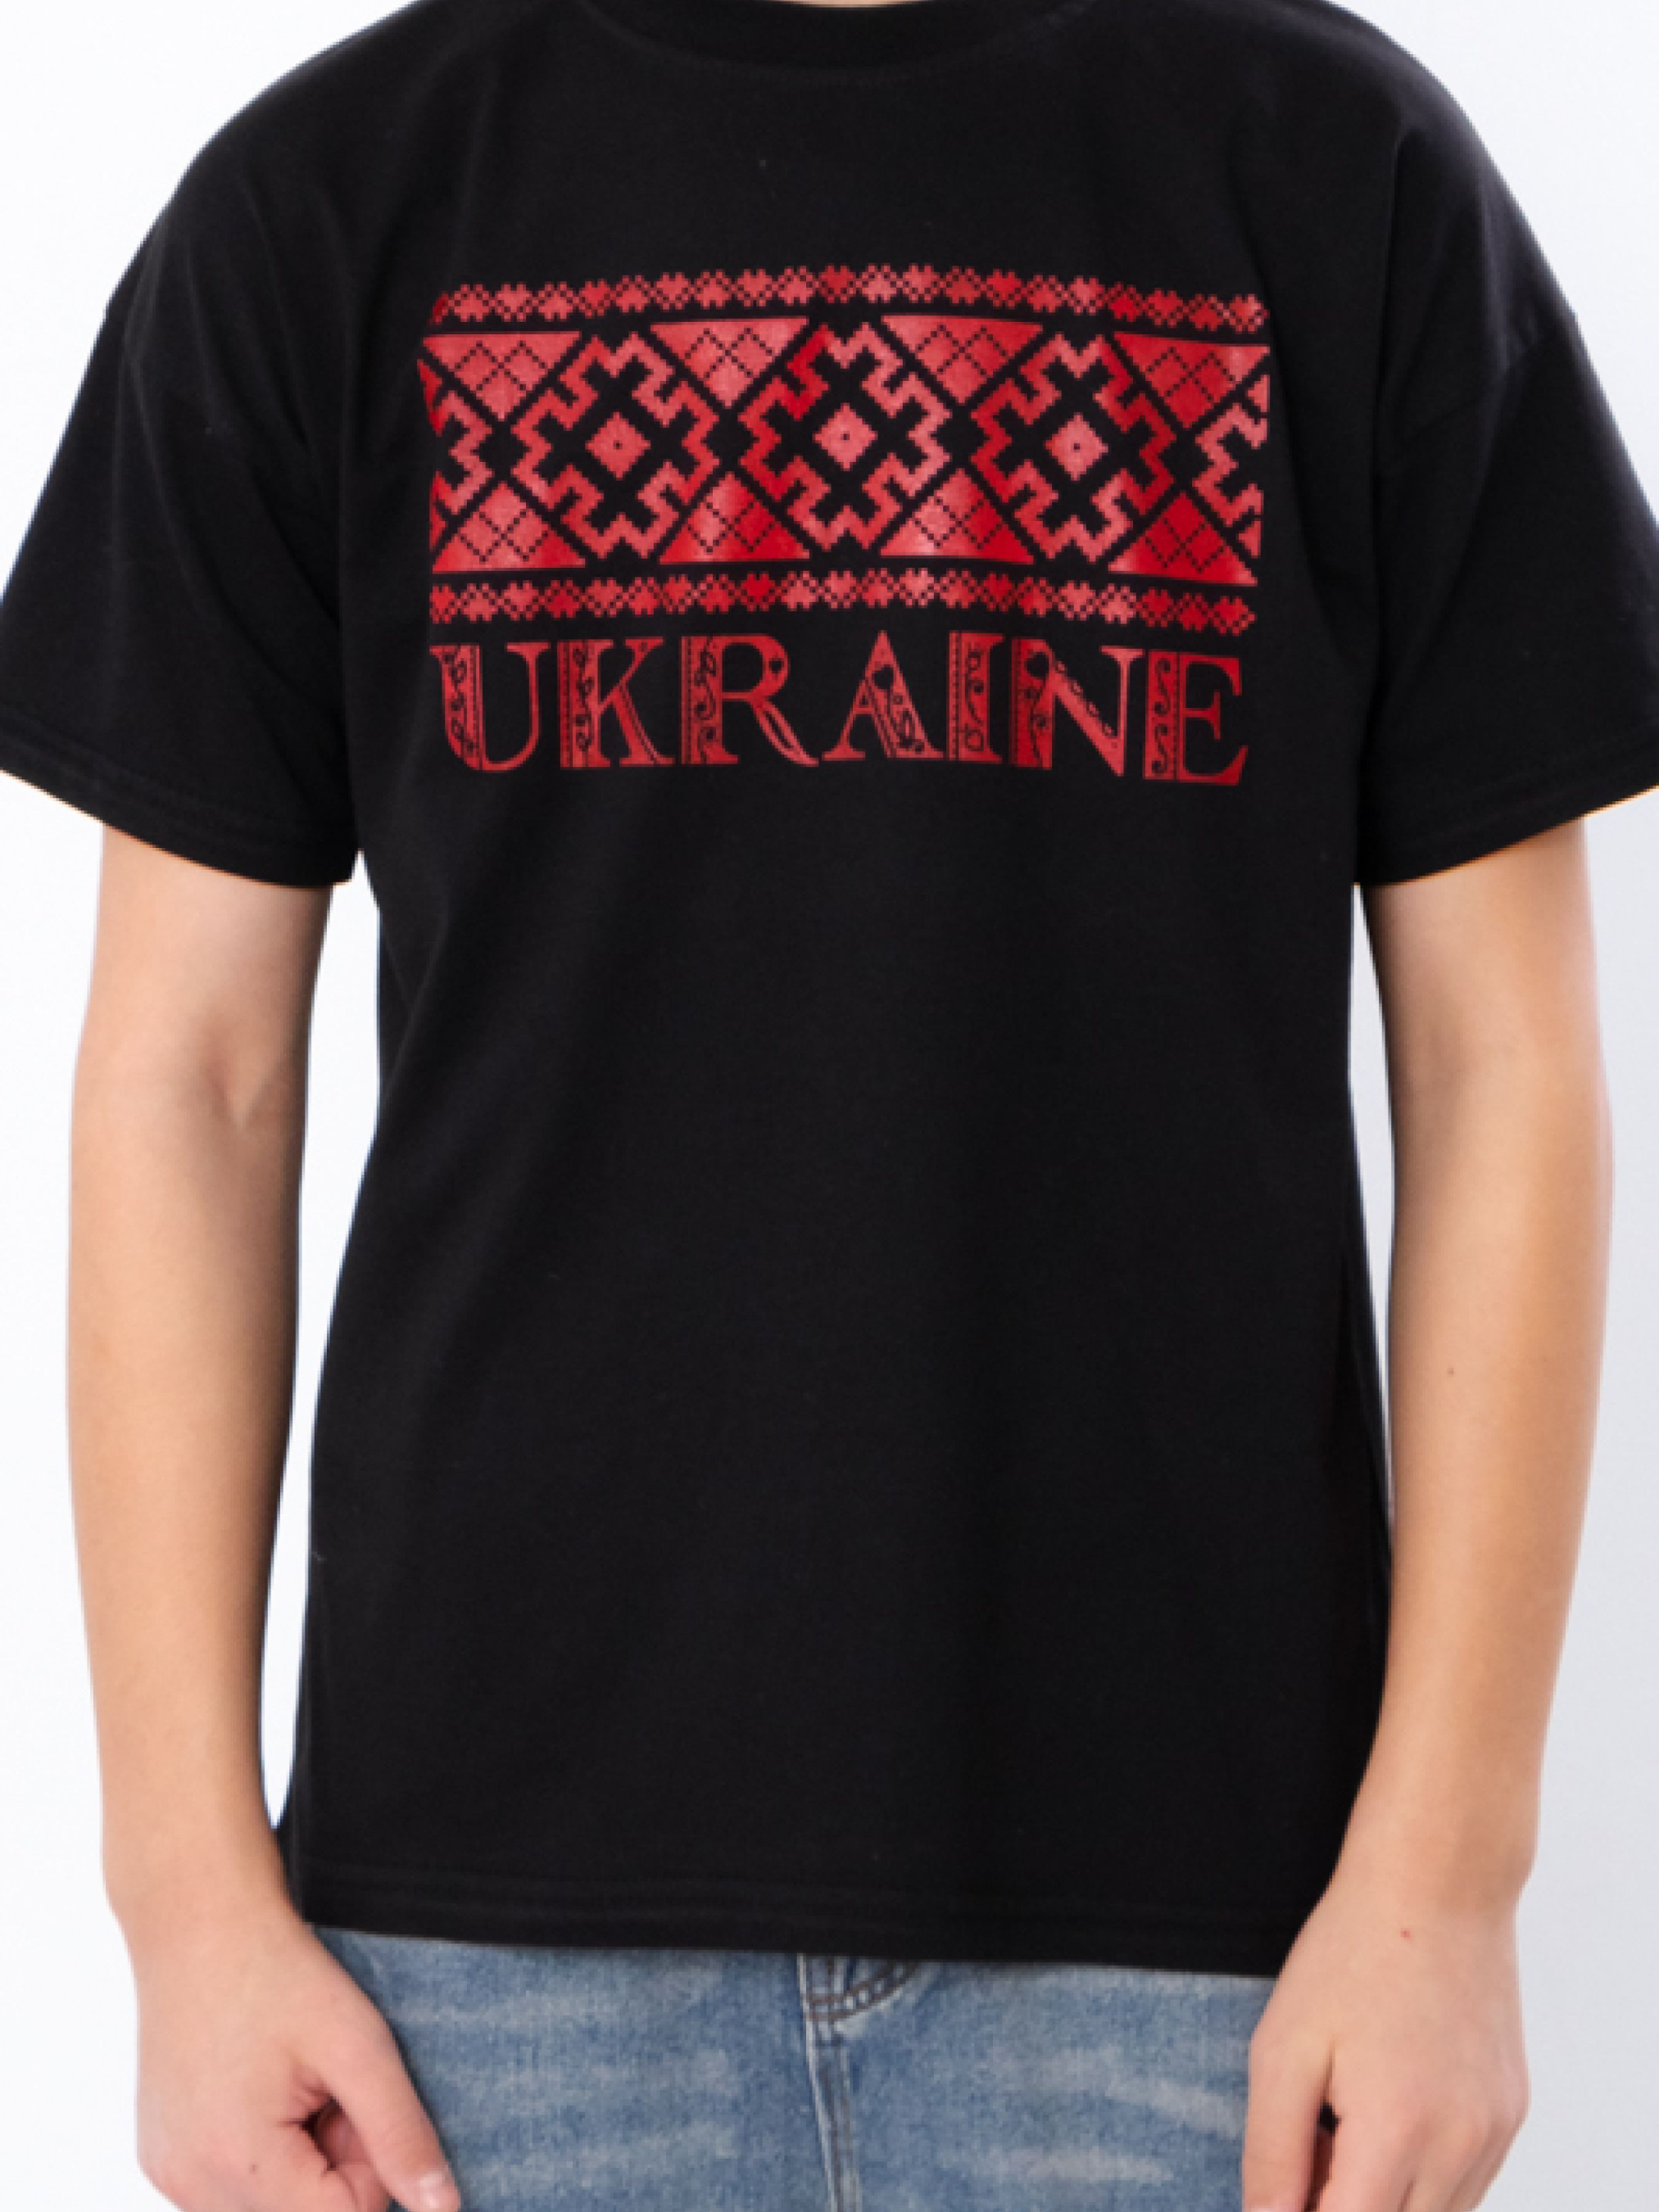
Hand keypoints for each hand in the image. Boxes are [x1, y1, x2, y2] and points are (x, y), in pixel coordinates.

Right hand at [124, 1890, 460, 2211]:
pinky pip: (230, 2190)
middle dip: (335, 2168)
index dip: (370, 2167)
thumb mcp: (356, 2044)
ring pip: (270, 2207)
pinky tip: (263, 2092)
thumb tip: (442, 2209)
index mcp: (236, 2163)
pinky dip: (263, 2156)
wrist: (198, 1923)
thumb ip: (401, 2134)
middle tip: (330, 2088)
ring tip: (297, 2087)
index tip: (357, 2100)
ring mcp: (169, 2175)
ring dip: (299, 2166)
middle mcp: (189, 2185)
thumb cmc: (276, 1972)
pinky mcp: (161, 2159)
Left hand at [1241, 1866, 1529, 2210]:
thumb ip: (1273, 2154)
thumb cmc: (1353, 1952)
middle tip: (1314, 2142)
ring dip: (1385, 2196)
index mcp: (1398, 2132)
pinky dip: (1423, 2176)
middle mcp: (1460, 2147)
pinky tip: (1391, 2109)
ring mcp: (1495, 2134)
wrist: (1439, 1884)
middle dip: (1344, 2205)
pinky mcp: (1512, 2115)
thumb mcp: (1283, 2047)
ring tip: (1348, 2117)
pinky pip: (1466, 2185)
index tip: (1290, 2180)